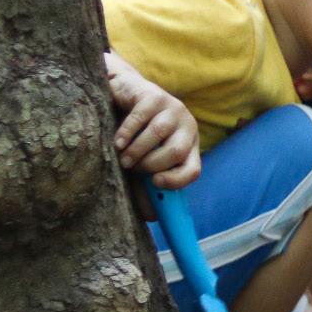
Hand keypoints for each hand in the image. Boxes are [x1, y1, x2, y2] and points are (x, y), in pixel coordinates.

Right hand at [105, 52, 200, 188]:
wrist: (123, 93)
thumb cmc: (134, 133)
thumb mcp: (142, 160)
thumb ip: (147, 186)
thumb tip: (151, 218)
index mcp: (189, 145)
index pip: (193, 169)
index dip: (176, 181)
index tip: (155, 183)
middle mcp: (186, 126)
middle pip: (176, 151)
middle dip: (151, 164)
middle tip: (132, 167)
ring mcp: (172, 108)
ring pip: (158, 135)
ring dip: (137, 151)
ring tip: (123, 157)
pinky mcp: (153, 96)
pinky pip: (140, 119)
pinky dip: (126, 134)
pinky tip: (117, 142)